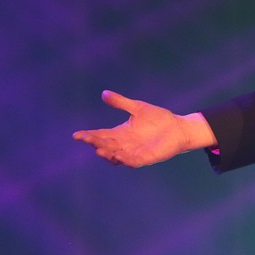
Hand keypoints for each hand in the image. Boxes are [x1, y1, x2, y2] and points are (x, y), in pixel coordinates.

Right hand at [72, 90, 216, 166]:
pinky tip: (119, 157)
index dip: (88, 136)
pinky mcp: (145, 158)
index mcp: (120, 133)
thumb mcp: (137, 108)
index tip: (76, 135)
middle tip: (86, 139)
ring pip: (116, 156)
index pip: (100, 135)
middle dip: (95, 143)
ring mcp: (134, 153)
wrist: (178, 128)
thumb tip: (103, 93)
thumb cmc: (157, 118)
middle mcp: (124, 145)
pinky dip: (125, 160)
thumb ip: (121, 102)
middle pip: (105, 146)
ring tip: (98, 150)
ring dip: (107, 154)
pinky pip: (132, 161)